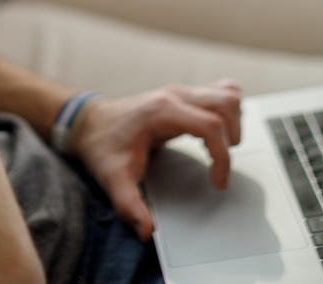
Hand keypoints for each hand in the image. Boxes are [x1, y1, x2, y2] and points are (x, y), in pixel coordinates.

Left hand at [71, 81, 241, 240]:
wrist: (88, 123)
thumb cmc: (102, 145)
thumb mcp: (111, 178)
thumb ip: (129, 205)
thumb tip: (146, 231)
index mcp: (161, 111)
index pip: (211, 124)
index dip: (223, 157)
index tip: (218, 182)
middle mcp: (174, 95)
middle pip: (226, 103)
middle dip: (232, 138)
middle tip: (219, 166)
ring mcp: (180, 92)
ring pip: (227, 94)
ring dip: (233, 123)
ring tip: (218, 150)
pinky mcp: (182, 96)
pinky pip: (219, 92)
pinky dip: (226, 112)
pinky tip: (213, 135)